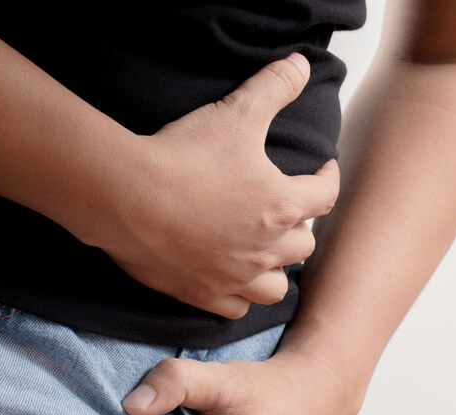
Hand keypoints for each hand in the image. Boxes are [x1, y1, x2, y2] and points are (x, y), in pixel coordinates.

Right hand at [84, 53, 339, 318]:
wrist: (126, 194)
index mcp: (282, 205)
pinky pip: (236, 308)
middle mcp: (266, 248)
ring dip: (278, 269)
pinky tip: (235, 282)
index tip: (324, 168)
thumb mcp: (237, 112)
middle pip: (304, 245)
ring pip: (276, 287)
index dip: (329, 178)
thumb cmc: (184, 154)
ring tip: (267, 253)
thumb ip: (274, 86)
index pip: (325, 195)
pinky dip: (241, 296)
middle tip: (289, 211)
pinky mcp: (202, 293)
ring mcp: (235, 276)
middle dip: (302, 226)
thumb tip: (303, 64)